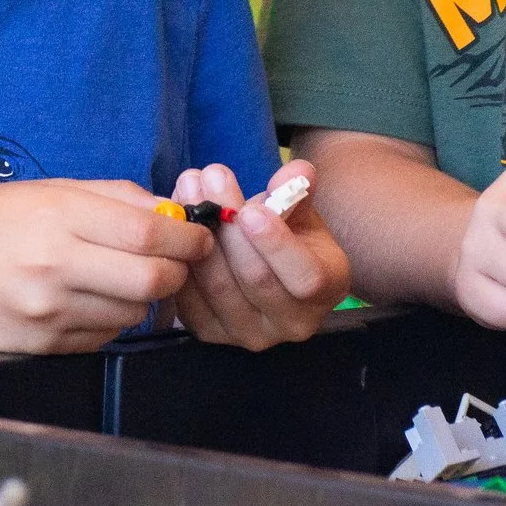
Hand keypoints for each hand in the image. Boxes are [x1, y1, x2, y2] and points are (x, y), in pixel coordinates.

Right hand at [0, 178, 210, 353]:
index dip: (187, 235)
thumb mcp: (43, 190)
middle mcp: (53, 268)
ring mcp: (48, 314)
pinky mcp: (44, 348)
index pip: (148, 232)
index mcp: (55, 217)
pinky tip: (91, 298)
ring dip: (145, 296)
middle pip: (152, 280)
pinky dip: (113, 318)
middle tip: (177, 258)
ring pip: (135, 313)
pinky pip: (106, 337)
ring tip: (123, 275)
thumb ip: (112, 197)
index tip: (198, 233)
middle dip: (178, 270)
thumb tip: (172, 209)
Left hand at [171, 160, 350, 349]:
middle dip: (229, 227)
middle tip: (211, 178)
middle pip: (256, 279)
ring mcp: (250, 334)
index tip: (250, 211)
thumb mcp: (300, 209)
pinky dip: (181, 260)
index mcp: (328, 289)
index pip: (305, 278)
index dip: (277, 245)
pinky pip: (190, 301)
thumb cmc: (288, 233)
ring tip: (189, 188)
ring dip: (199, 235)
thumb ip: (298, 189)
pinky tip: (177, 220)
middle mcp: (293, 323)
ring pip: (219, 288)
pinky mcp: (212, 333)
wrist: (263, 263)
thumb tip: (298, 171)